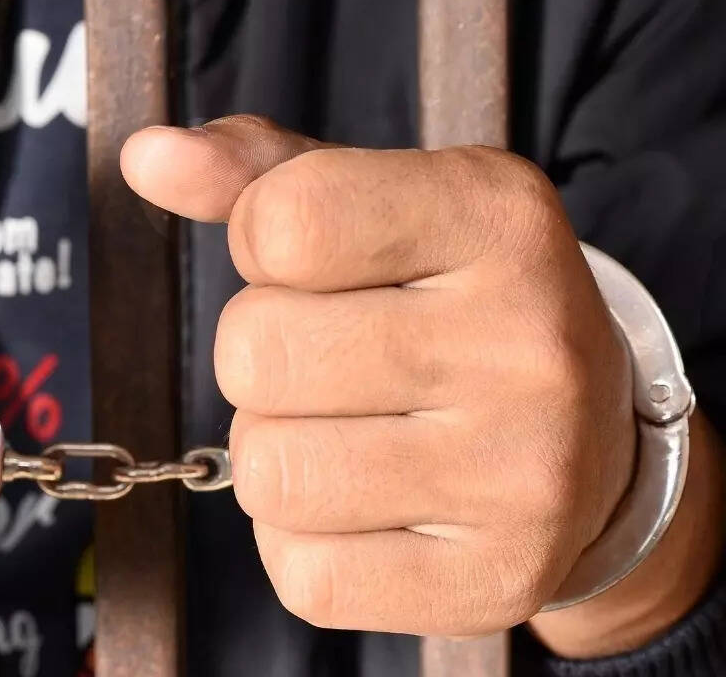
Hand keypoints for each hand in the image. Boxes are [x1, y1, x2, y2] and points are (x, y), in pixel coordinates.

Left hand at [122, 116, 719, 647]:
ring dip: (276, 453)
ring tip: (349, 434)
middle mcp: (526, 342)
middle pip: (254, 355)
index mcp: (495, 218)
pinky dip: (303, 543)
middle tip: (331, 361)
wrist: (589, 444)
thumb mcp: (377, 204)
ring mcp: (522, 473)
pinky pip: (303, 575)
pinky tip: (367, 509)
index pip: (284, 222)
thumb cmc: (449, 304)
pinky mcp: (495, 579)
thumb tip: (146, 156)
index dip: (260, 244)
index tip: (308, 259)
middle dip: (260, 358)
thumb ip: (258, 174)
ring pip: (267, 473)